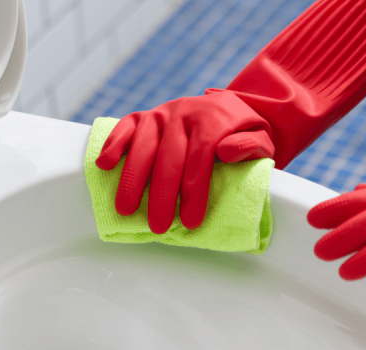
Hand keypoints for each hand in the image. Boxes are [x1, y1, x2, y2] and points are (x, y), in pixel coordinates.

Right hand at [96, 89, 274, 232]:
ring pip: (143, 144)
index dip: (194, 191)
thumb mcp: (261, 139)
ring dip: (132, 178)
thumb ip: (250, 146)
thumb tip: (227, 152)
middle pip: (168, 155)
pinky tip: (104, 165)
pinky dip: (113, 144)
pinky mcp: (146, 115)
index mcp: (212, 118)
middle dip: (160, 194)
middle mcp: (183, 111)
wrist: (230, 107)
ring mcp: (162, 112)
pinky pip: (126, 126)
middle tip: (156, 225)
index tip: (189, 221)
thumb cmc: (244, 132)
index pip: (200, 156)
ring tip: (125, 209)